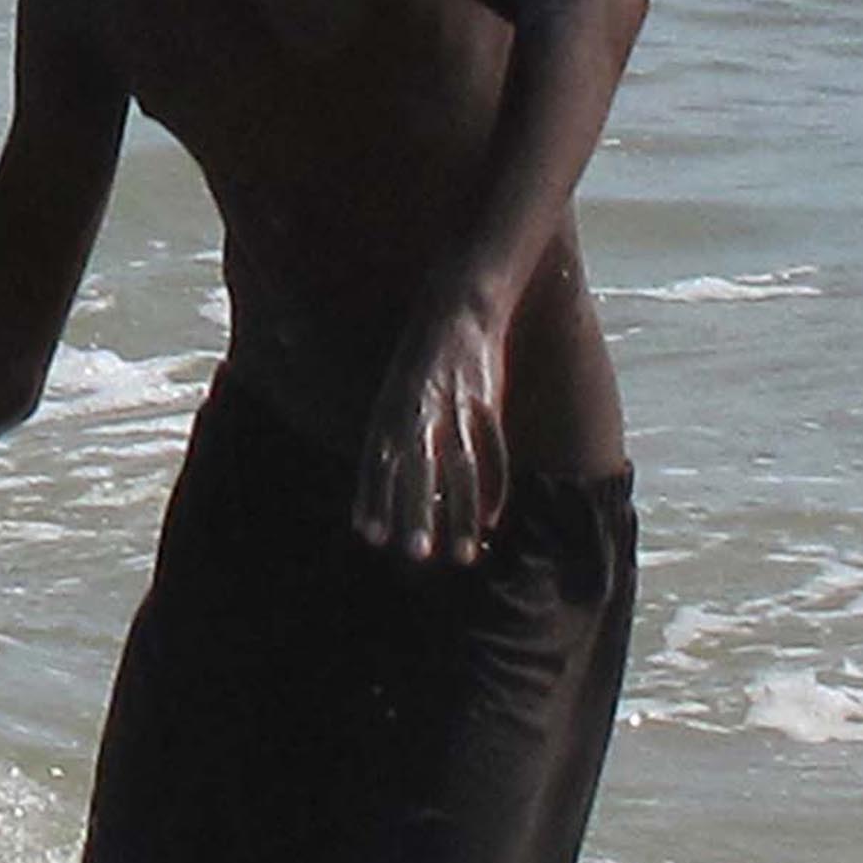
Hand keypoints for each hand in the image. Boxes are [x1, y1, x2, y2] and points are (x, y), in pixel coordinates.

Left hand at [353, 310, 511, 565]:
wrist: (458, 306)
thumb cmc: (420, 362)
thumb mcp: (393, 395)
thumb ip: (387, 438)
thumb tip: (382, 487)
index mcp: (389, 409)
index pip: (377, 462)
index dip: (373, 498)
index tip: (369, 536)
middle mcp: (419, 411)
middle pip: (417, 471)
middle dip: (415, 513)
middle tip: (415, 554)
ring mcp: (455, 408)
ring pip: (460, 470)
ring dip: (461, 515)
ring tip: (462, 556)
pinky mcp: (486, 402)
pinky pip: (492, 453)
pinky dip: (494, 488)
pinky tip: (491, 520)